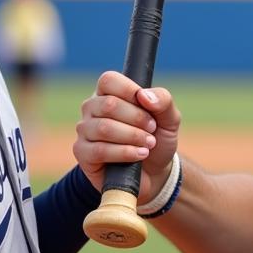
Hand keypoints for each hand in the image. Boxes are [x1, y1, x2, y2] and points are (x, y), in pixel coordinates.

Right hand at [73, 71, 181, 201]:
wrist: (155, 172)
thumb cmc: (157, 138)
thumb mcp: (170, 118)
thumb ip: (163, 101)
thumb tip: (144, 96)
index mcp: (109, 93)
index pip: (109, 80)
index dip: (130, 91)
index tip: (149, 107)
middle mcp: (92, 108)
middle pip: (109, 104)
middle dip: (137, 118)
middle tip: (152, 129)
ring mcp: (84, 130)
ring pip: (104, 128)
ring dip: (133, 136)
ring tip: (149, 144)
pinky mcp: (82, 152)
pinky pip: (100, 150)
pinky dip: (124, 152)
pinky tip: (139, 155)